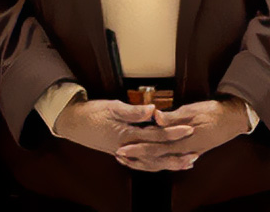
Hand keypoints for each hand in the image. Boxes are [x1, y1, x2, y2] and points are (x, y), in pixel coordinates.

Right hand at [53, 98, 192, 166]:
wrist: (74, 124)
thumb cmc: (92, 112)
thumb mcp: (112, 107)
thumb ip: (133, 111)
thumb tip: (153, 111)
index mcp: (127, 135)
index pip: (155, 134)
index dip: (173, 131)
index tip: (188, 128)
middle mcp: (128, 147)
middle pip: (157, 152)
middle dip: (176, 152)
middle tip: (196, 152)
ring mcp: (125, 152)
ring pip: (151, 161)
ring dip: (169, 162)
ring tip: (186, 162)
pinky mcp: (122, 153)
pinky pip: (142, 162)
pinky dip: (155, 163)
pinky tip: (163, 162)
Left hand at [117, 99, 248, 171]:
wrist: (232, 119)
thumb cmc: (213, 112)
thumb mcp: (193, 110)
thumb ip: (173, 116)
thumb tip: (155, 117)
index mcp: (182, 140)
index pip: (154, 146)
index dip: (137, 148)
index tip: (122, 148)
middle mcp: (183, 149)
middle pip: (155, 156)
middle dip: (137, 157)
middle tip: (119, 155)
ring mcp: (188, 151)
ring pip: (162, 159)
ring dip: (146, 160)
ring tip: (130, 159)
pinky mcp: (191, 149)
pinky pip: (171, 157)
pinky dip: (160, 159)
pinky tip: (154, 160)